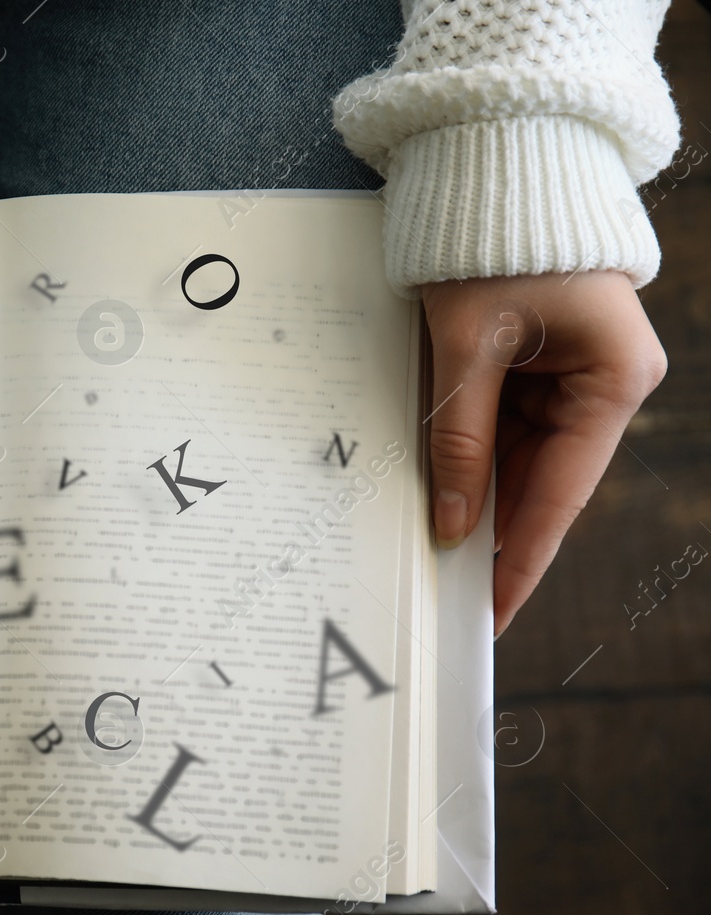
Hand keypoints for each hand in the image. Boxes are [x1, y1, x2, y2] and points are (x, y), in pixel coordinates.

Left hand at [420, 271, 666, 636]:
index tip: (493, 610)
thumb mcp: (466, 346)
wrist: (495, 168)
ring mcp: (577, 376)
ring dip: (478, 497)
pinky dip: (473, 458)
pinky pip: (507, 428)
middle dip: (494, 533)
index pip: (561, 493)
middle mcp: (607, 384)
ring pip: (521, 460)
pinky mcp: (545, 366)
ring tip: (434, 552)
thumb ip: (459, 436)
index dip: (522, 557)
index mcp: (614, 378)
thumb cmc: (491, 243)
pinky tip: (441, 495)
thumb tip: (455, 522)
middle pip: (543, 482)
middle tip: (450, 595)